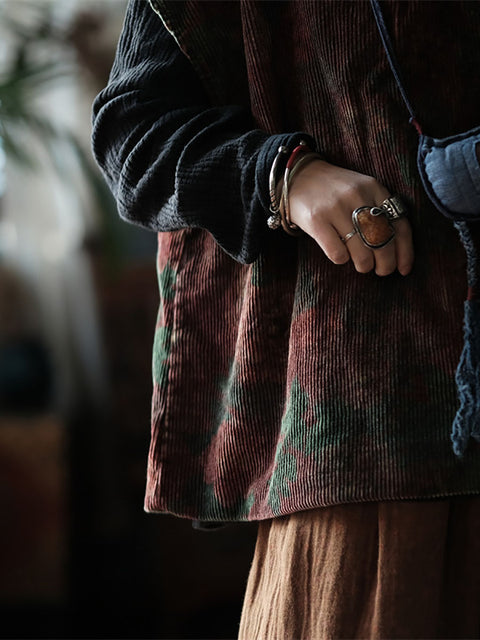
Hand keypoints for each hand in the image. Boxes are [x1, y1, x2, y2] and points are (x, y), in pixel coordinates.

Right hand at [285, 159, 413, 275]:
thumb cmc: (335, 192)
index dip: (405, 252)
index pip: (399, 224)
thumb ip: (379, 210)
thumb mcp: (361, 191)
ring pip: (361, 252)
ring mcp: (335, 208)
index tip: (403, 269)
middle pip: (382, 241)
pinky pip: (337, 253)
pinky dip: (342, 259)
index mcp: (373, 188)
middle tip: (382, 271)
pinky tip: (340, 255)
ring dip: (365, 265)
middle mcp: (356, 195)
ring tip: (362, 266)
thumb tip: (395, 251)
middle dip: (386, 263)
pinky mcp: (316, 220)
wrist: (298, 177)